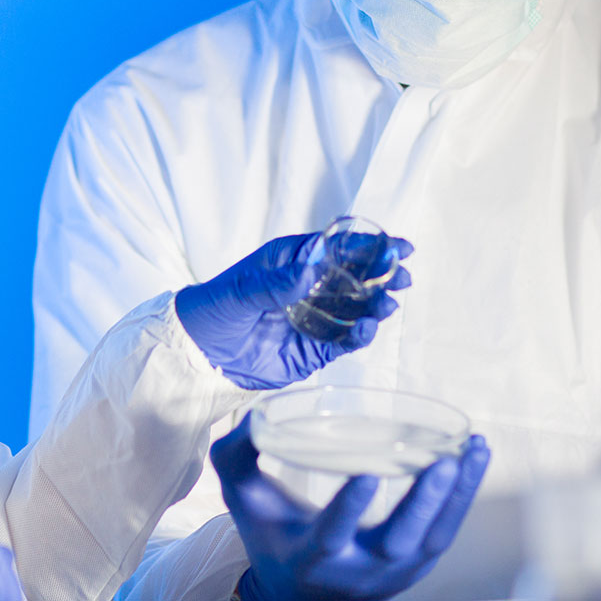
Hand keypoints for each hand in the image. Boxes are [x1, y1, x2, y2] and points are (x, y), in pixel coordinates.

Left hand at [177, 233, 412, 389]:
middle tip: (402, 275)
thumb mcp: (240, 291)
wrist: (198, 354)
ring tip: (387, 305)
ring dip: (376, 306)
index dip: (369, 247)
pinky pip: (343, 342)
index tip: (396, 246)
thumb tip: (309, 270)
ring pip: (356, 310)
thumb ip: (275, 283)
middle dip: (382, 276)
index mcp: (295, 261)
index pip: (339, 249)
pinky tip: (366, 330)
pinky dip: (358, 336)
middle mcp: (311, 288)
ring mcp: (315, 318)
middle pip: (356, 278)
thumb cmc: (214, 309)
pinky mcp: (314, 349)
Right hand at [212, 414, 489, 600]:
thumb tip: (254, 415)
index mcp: (311, 559)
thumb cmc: (273, 536)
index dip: (349, 510)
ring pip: (434, 539)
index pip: (331, 537)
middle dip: (424, 505)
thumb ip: (237, 456)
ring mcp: (393, 574)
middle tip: (446, 462)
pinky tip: (475, 457)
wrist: (299, 595)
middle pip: (398, 544)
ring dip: (459, 495)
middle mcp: (357, 573)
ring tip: (475, 449)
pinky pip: (445, 532)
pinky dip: (464, 496)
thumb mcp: (245, 500)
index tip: (368, 474)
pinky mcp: (416, 566)